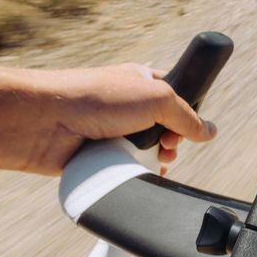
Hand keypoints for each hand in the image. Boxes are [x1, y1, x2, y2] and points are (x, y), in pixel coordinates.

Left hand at [25, 62, 217, 174]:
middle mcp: (127, 106)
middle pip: (167, 130)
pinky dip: (136, 174)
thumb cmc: (95, 97)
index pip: (177, 97)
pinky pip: (129, 170)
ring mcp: (113, 133)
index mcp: (140, 82)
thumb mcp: (157, 97)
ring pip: (149, 154)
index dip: (188, 114)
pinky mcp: (101, 157)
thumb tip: (210, 132)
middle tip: (167, 145)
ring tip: (154, 161)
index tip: (188, 126)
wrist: (46, 123)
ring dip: (156, 160)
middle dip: (174, 142)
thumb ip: (188, 117)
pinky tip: (138, 174)